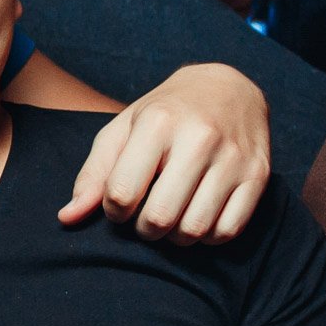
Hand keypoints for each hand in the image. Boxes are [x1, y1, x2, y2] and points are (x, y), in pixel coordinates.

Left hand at [59, 65, 269, 244]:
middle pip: (159, 218)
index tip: (120, 203)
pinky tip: (197, 217)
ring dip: (174, 238)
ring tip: (170, 218)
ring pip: (194, 230)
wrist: (229, 88)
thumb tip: (67, 218)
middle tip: (145, 216)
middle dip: (144, 229)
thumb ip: (94, 175)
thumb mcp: (123, 131)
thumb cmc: (165, 114)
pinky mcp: (258, 175)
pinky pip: (227, 231)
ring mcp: (233, 158)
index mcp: (158, 123)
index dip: (114, 211)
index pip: (121, 194)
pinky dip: (206, 236)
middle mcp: (199, 138)